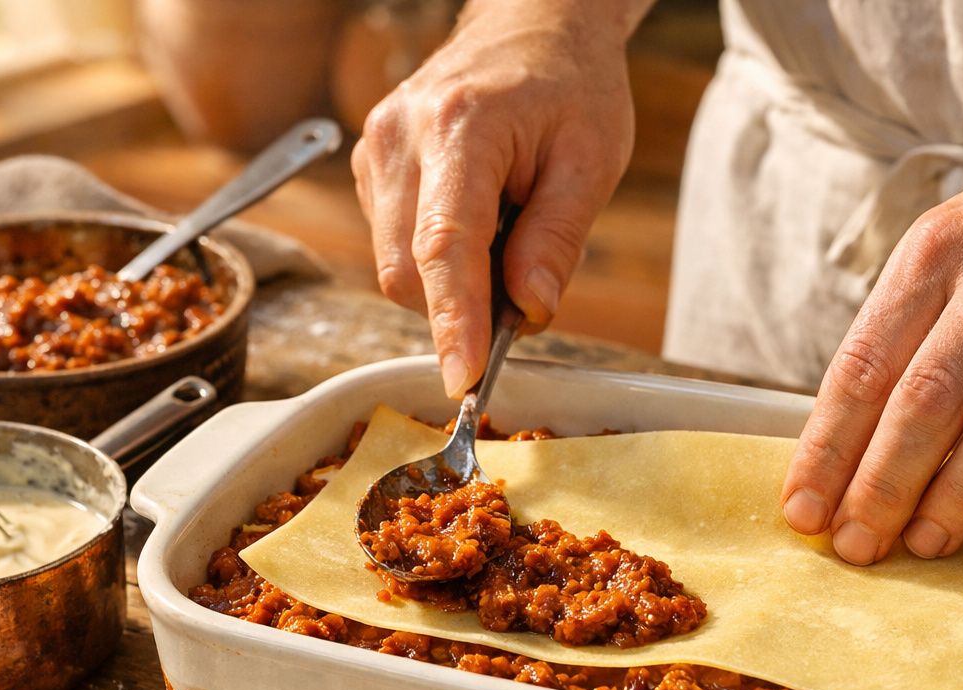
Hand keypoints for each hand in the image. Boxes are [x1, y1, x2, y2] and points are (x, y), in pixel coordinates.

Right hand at [352, 2, 639, 395]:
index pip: (445, 247)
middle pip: (408, 272)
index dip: (452, 322)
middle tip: (524, 286)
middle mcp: (402, 137)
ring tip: (506, 231)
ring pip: (396, 266)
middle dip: (461, 306)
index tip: (463, 380)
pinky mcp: (370, 164)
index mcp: (462, 128)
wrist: (531, 25)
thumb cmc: (570, 86)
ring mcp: (376, 148)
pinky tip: (478, 222)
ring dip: (451, 281)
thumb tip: (528, 311)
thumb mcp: (591, 160)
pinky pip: (394, 244)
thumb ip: (557, 239)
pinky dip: (437, 258)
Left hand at [779, 83, 962, 563]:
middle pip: (927, 401)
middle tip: (860, 546)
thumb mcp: (958, 237)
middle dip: (883, 487)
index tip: (805, 508)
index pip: (862, 367)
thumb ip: (913, 325)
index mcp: (937, 252)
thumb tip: (856, 433)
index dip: (827, 449)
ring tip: (930, 541)